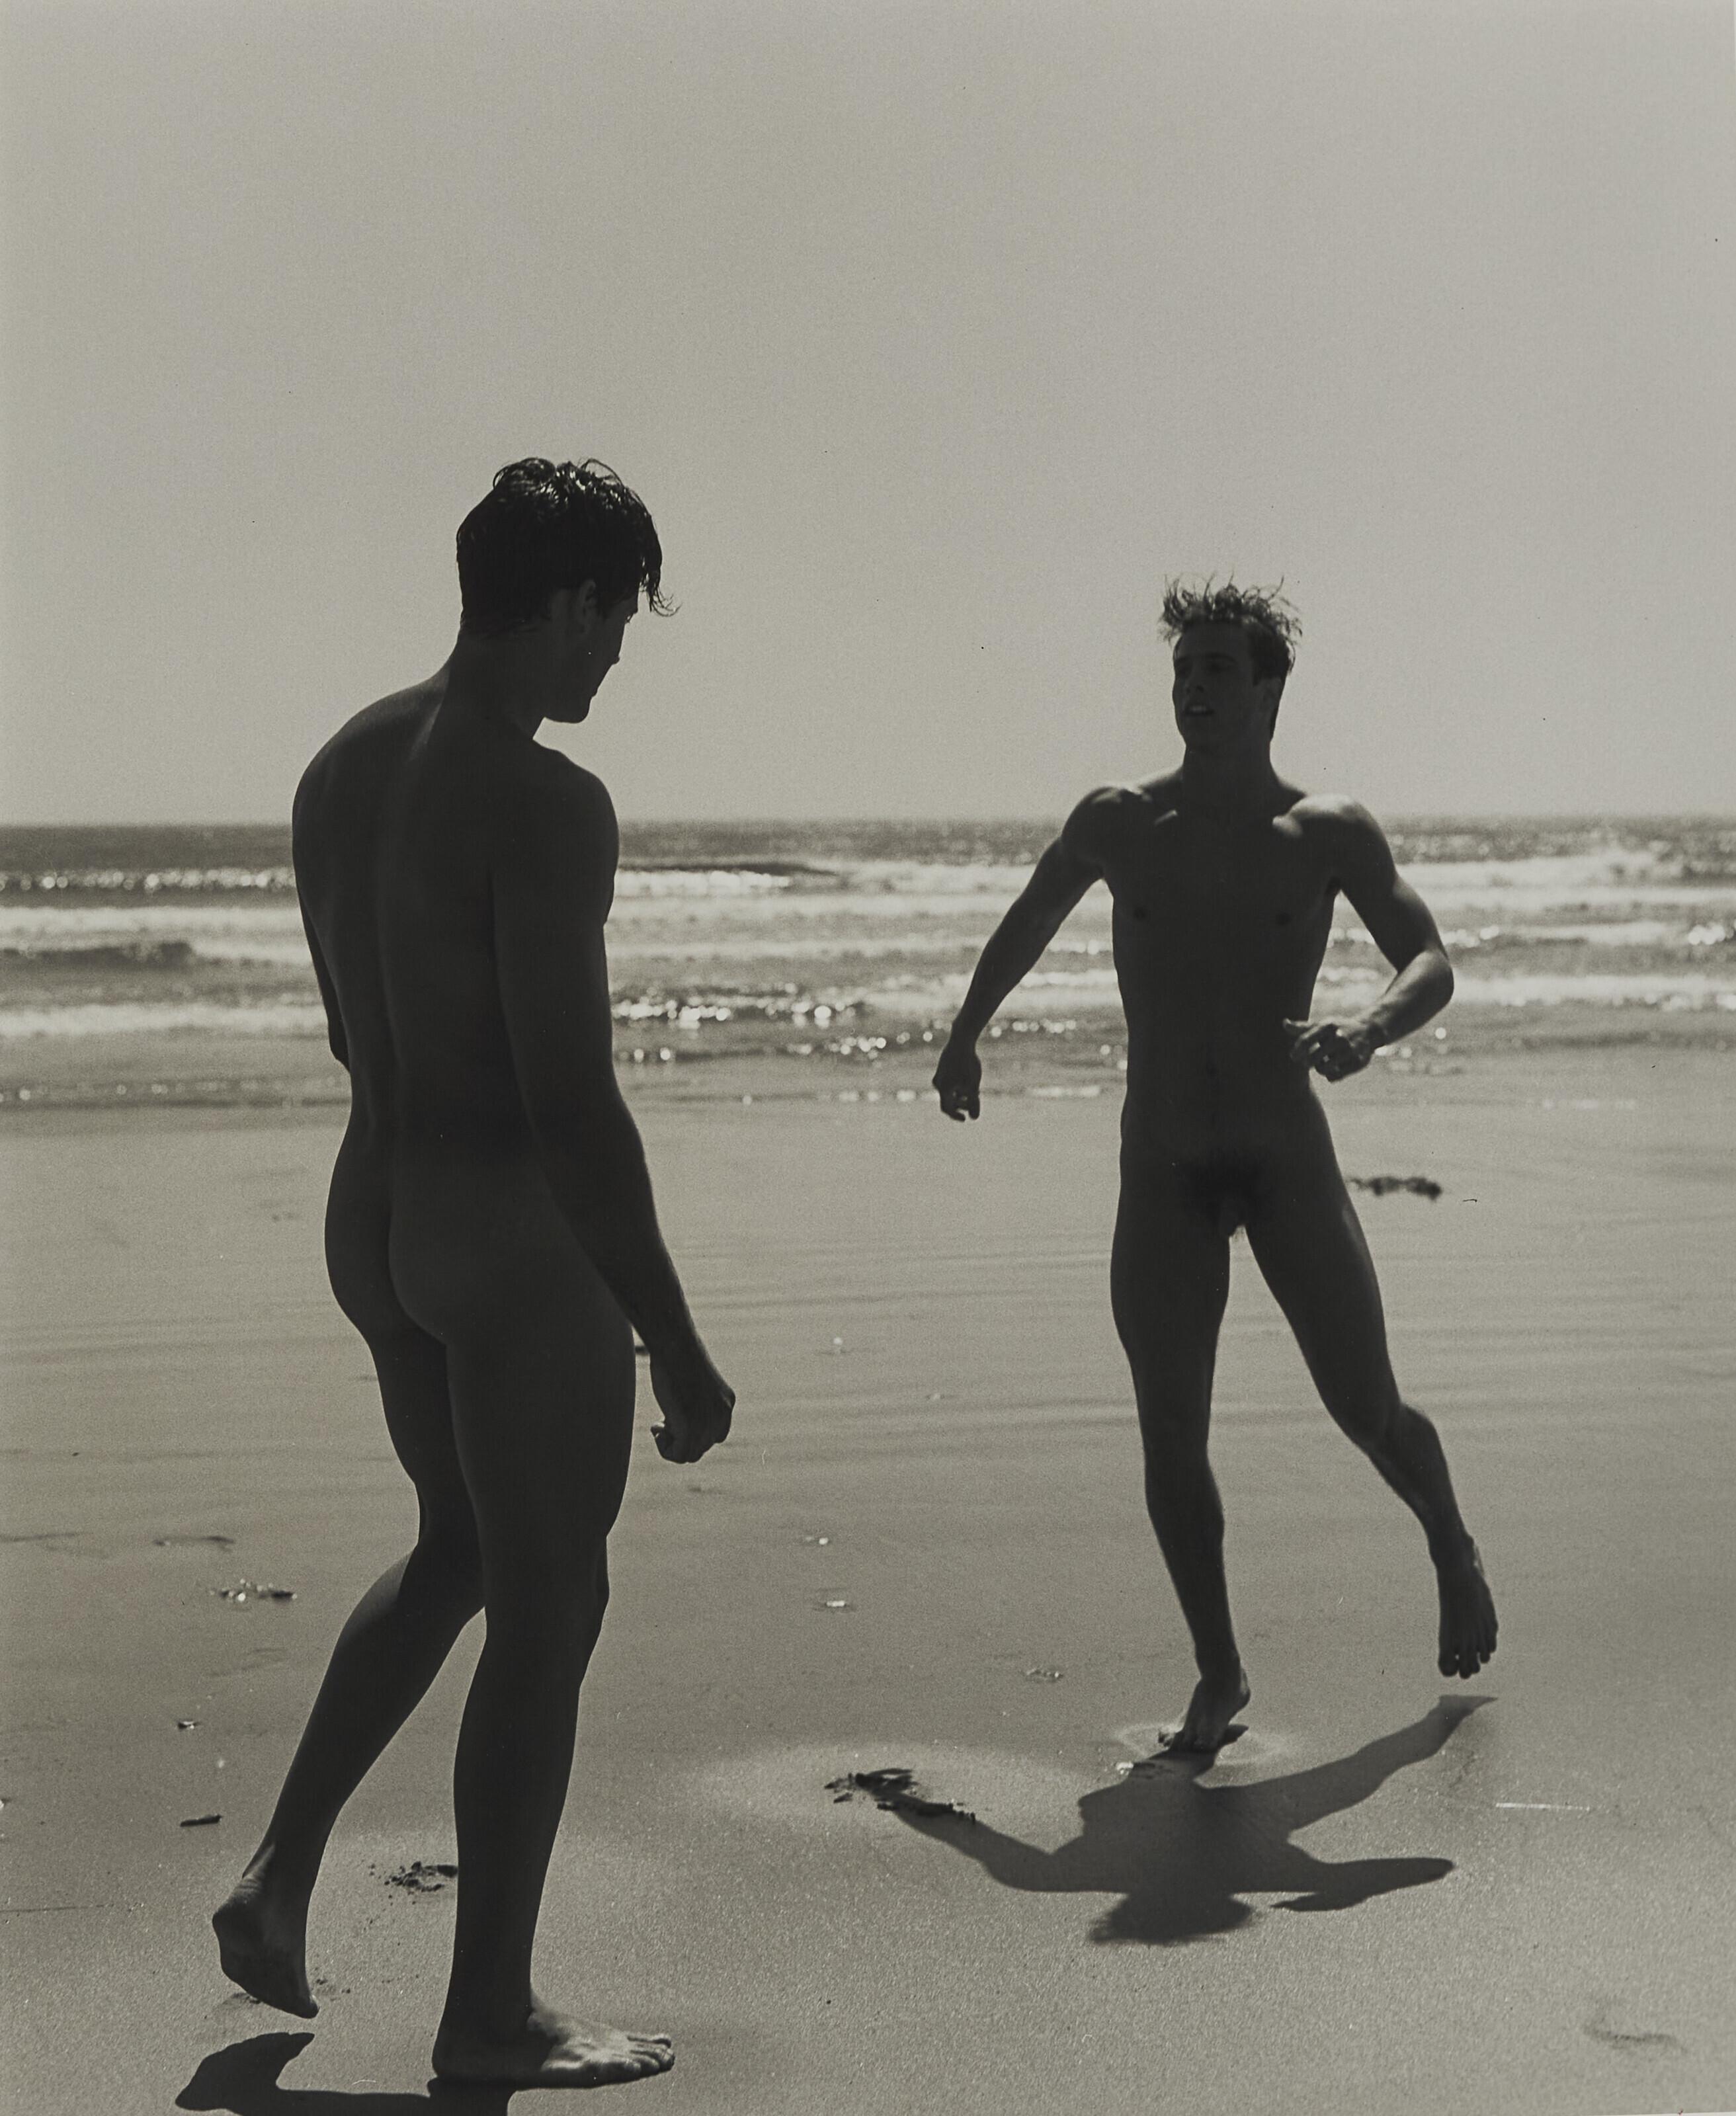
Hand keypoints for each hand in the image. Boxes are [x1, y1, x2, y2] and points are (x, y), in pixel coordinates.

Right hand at [649, 1347, 734, 1462]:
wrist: (674, 1344)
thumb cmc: (677, 1354)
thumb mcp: (692, 1380)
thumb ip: (694, 1402)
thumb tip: (679, 1420)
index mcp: (727, 1403)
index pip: (716, 1437)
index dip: (693, 1433)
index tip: (675, 1418)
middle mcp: (722, 1415)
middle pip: (701, 1447)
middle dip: (680, 1438)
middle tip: (663, 1419)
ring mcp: (708, 1423)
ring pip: (690, 1455)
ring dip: (671, 1444)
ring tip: (659, 1424)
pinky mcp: (691, 1427)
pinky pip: (679, 1456)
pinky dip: (665, 1448)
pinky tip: (656, 1428)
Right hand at [932, 1036, 981, 1120]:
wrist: (961, 1040)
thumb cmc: (968, 1063)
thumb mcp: (973, 1085)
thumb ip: (973, 1102)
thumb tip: (974, 1118)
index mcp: (943, 1089)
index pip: (947, 1108)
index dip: (955, 1115)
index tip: (965, 1119)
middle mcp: (938, 1082)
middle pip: (948, 1100)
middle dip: (960, 1104)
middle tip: (973, 1103)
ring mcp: (939, 1073)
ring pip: (948, 1090)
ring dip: (960, 1095)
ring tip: (974, 1091)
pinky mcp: (943, 1065)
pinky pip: (949, 1080)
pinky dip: (957, 1085)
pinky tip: (969, 1080)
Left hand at [1283, 1016, 1379, 1082]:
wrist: (1368, 1031)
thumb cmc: (1338, 1028)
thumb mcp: (1322, 1024)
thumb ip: (1302, 1028)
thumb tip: (1284, 1023)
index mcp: (1327, 1026)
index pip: (1305, 1040)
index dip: (1297, 1051)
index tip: (1294, 1056)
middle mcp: (1339, 1037)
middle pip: (1312, 1059)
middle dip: (1307, 1062)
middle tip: (1308, 1061)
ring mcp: (1349, 1051)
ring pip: (1323, 1069)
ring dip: (1320, 1068)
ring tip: (1324, 1062)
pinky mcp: (1357, 1062)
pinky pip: (1334, 1077)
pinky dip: (1331, 1075)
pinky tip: (1335, 1067)